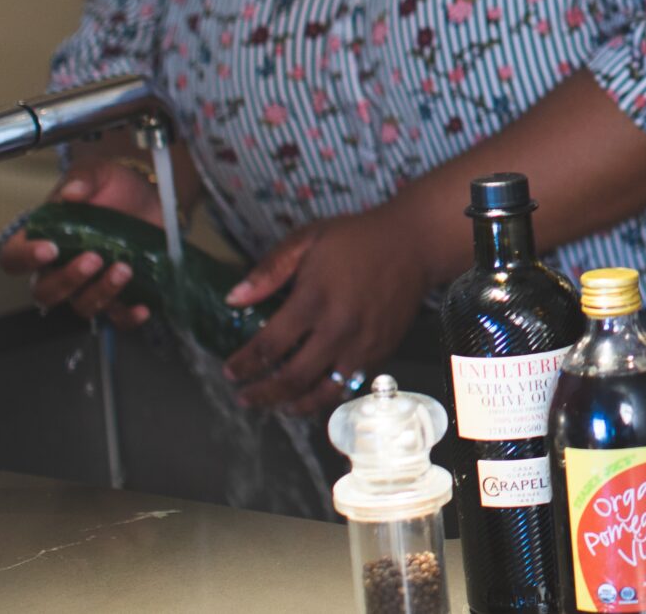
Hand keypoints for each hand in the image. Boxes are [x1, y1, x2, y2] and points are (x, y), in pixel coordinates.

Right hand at [0, 157, 165, 328]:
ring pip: (81, 307)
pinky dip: (129, 317)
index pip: (14, 258)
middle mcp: (60, 269)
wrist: (150, 197)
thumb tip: (72, 193)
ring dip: (101, 293)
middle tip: (93, 258)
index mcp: (44, 239)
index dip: (24, 259)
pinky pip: (118, 319)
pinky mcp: (119, 296)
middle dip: (68, 279)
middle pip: (45, 292)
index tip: (49, 249)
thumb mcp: (98, 173)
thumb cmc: (113, 187)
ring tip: (124, 269)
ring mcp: (89, 285)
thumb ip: (83, 179)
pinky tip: (143, 306)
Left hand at [220, 201, 435, 414]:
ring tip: (276, 406)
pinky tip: (311, 395)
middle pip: (292, 378)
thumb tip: (233, 299)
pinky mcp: (381, 353)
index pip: (269, 345)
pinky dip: (325, 397)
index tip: (230, 372)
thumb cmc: (357, 239)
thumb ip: (270, 270)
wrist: (415, 244)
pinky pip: (348, 387)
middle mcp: (338, 329)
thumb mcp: (307, 239)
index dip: (244, 364)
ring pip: (322, 393)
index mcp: (315, 299)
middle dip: (262, 393)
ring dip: (293, 405)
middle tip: (245, 397)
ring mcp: (362, 345)